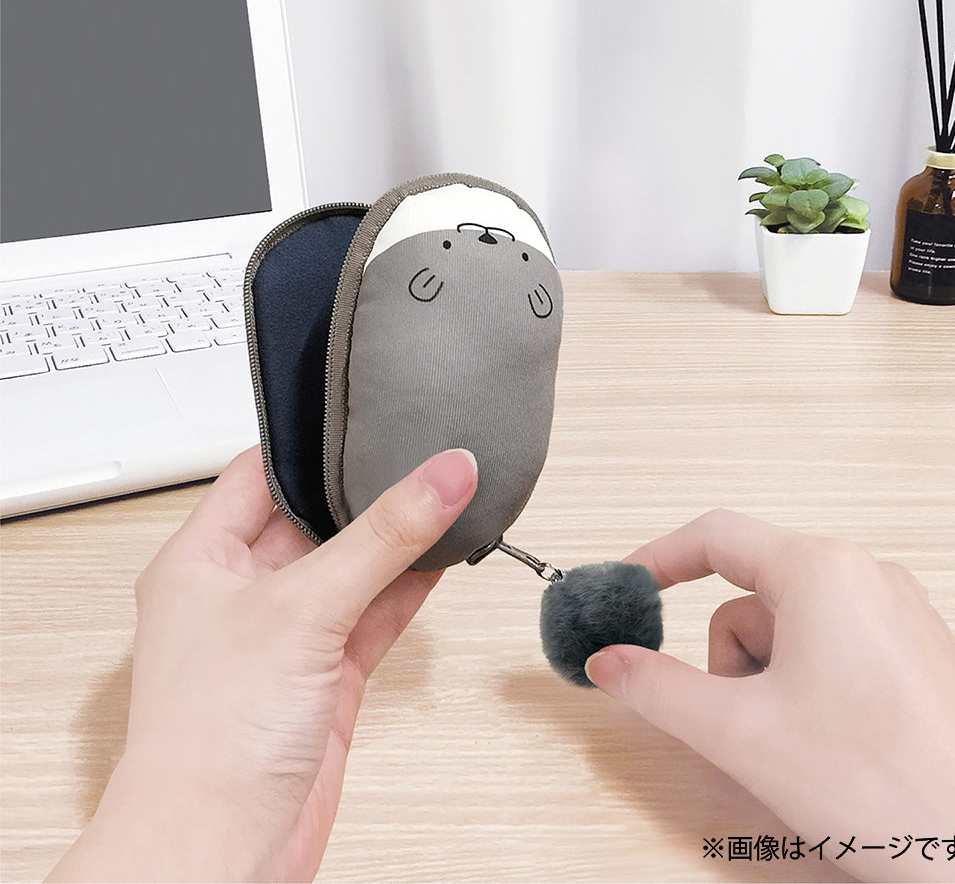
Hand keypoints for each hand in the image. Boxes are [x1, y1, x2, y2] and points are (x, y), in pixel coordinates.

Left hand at [48, 445, 477, 882]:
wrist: (224, 852)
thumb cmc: (212, 739)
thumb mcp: (303, 607)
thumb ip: (383, 536)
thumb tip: (445, 474)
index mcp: (202, 559)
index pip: (258, 474)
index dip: (311, 446)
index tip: (365, 416)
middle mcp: (242, 593)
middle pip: (314, 519)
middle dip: (367, 492)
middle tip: (423, 452)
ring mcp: (288, 635)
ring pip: (353, 566)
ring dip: (398, 540)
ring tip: (450, 495)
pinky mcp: (326, 675)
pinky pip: (374, 612)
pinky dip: (408, 586)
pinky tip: (442, 556)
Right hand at [585, 509, 954, 883]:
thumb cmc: (887, 788)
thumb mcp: (738, 732)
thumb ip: (656, 688)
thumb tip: (609, 661)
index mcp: (822, 572)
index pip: (715, 537)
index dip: (658, 560)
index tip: (628, 589)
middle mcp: (865, 577)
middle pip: (751, 596)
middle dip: (729, 659)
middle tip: (740, 719)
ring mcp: (896, 613)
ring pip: (789, 628)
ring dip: (766, 681)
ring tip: (795, 742)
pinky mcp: (913, 651)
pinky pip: (830, 648)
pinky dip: (805, 687)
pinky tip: (829, 744)